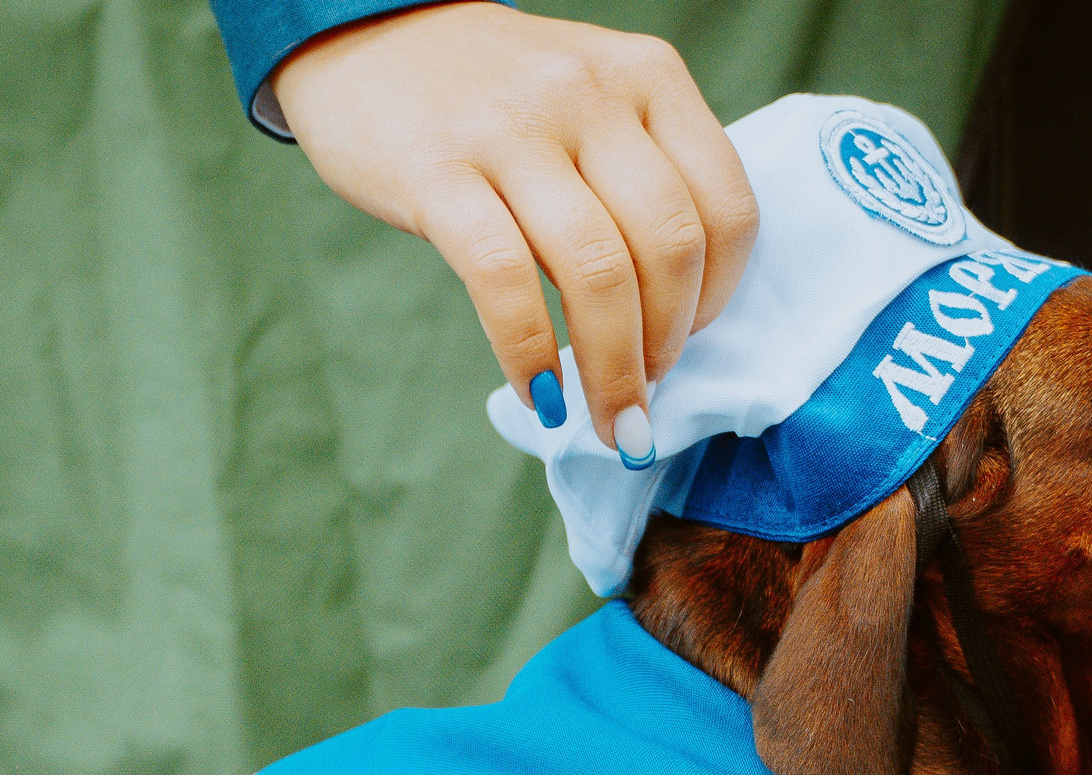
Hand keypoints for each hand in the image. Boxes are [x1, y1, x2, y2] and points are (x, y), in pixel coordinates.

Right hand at [273, 3, 757, 455]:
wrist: (367, 32)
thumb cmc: (494, 95)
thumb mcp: (591, 102)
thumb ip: (640, 176)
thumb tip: (675, 318)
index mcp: (647, 75)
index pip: (724, 206)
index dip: (718, 297)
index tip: (687, 341)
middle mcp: (589, 94)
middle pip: (667, 248)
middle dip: (666, 348)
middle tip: (641, 399)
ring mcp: (512, 129)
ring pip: (597, 272)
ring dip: (611, 370)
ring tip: (605, 419)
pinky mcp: (436, 171)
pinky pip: (505, 281)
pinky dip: (530, 355)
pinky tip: (539, 394)